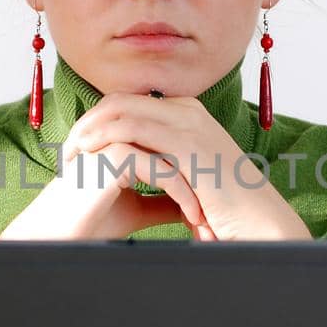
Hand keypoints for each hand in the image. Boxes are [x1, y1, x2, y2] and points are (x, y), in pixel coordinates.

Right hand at [0, 133, 211, 240]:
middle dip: (204, 179)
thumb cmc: (91, 220)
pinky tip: (192, 218)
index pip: (176, 145)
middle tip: (222, 208)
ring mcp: (118, 138)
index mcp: (128, 136)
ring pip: (176, 157)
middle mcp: (123, 131)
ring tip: (211, 216)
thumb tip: (195, 203)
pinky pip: (163, 171)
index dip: (198, 173)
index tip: (217, 203)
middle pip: (180, 147)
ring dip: (198, 187)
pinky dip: (183, 196)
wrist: (60, 234)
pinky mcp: (115, 154)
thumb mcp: (139, 209)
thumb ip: (165, 200)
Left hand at [60, 92, 310, 241]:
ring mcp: (190, 123)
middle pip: (121, 100)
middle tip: (66, 146)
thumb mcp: (188, 179)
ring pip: (123, 110)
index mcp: (188, 115)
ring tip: (71, 154)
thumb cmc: (225, 212)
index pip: (130, 104)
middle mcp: (189, 111)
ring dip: (91, 129)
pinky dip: (106, 140)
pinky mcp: (189, 144)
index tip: (77, 145)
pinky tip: (90, 158)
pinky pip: (134, 131)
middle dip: (88, 120)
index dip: (98, 120)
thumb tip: (133, 173)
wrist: (260, 226)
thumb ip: (163, 166)